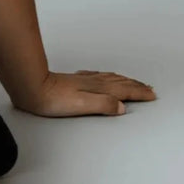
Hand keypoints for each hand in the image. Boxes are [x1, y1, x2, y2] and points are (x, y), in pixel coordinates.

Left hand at [12, 69, 156, 117]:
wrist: (31, 86)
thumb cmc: (52, 99)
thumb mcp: (81, 105)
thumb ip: (102, 105)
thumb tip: (121, 107)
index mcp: (98, 89)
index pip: (124, 91)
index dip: (139, 93)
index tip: (152, 95)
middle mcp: (93, 82)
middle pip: (120, 83)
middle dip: (136, 86)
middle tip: (149, 88)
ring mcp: (84, 80)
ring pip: (110, 78)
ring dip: (124, 80)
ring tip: (133, 82)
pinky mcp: (74, 80)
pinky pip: (98, 76)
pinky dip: (107, 77)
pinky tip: (103, 77)